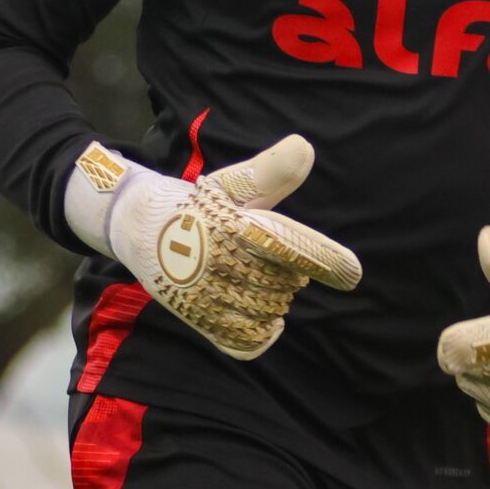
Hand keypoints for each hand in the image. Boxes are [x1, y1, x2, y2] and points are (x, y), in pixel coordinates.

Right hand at [68, 136, 360, 360]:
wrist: (138, 229)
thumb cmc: (195, 206)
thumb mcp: (229, 184)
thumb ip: (269, 173)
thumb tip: (306, 148)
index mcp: (233, 226)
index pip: (290, 249)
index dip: (325, 262)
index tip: (351, 273)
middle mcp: (220, 263)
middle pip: (284, 283)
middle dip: (290, 273)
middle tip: (280, 261)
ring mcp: (207, 296)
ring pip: (267, 312)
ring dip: (275, 301)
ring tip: (263, 281)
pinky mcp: (198, 319)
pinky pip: (243, 341)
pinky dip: (261, 334)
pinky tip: (268, 320)